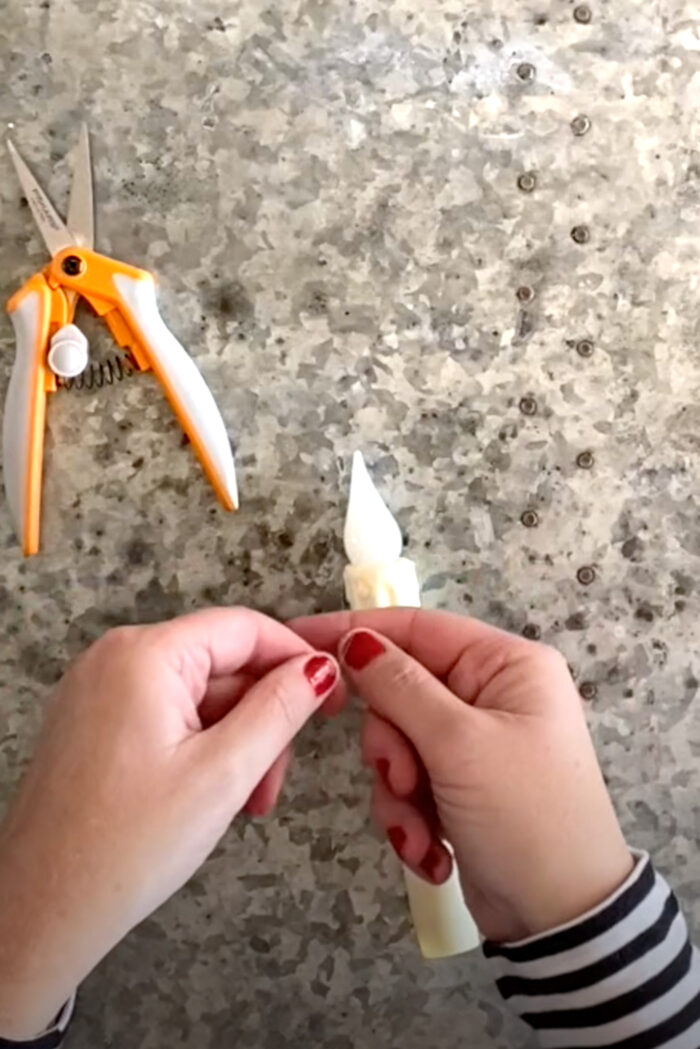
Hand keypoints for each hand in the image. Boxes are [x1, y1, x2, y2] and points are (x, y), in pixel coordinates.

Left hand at [0, 608, 340, 1039]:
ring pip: (198, 695)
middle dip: (261, 719)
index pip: (243, 628)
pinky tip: (209, 795)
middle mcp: (115, 657)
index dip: (297, 658)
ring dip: (234, 742)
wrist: (41, 912)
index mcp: (144, 655)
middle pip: (222, 664)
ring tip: (244, 803)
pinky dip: (200, 747)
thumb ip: (280, 709)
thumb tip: (321, 667)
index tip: (334, 697)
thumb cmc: (126, 847)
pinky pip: (167, 714)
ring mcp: (99, 689)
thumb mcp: (224, 773)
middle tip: (273, 784)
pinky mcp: (94, 721)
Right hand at [292, 608, 632, 943]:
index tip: (301, 637)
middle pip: (400, 691)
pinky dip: (411, 816)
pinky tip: (433, 850)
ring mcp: (476, 742)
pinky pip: (411, 781)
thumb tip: (355, 641)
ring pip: (399, 742)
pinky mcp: (462, 785)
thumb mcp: (458, 744)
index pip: (418, 629)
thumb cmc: (524, 817)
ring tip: (421, 828)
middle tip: (404, 780)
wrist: (562, 921)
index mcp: (507, 665)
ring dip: (399, 791)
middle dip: (392, 746)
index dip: (358, 632)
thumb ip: (399, 687)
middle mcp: (492, 694)